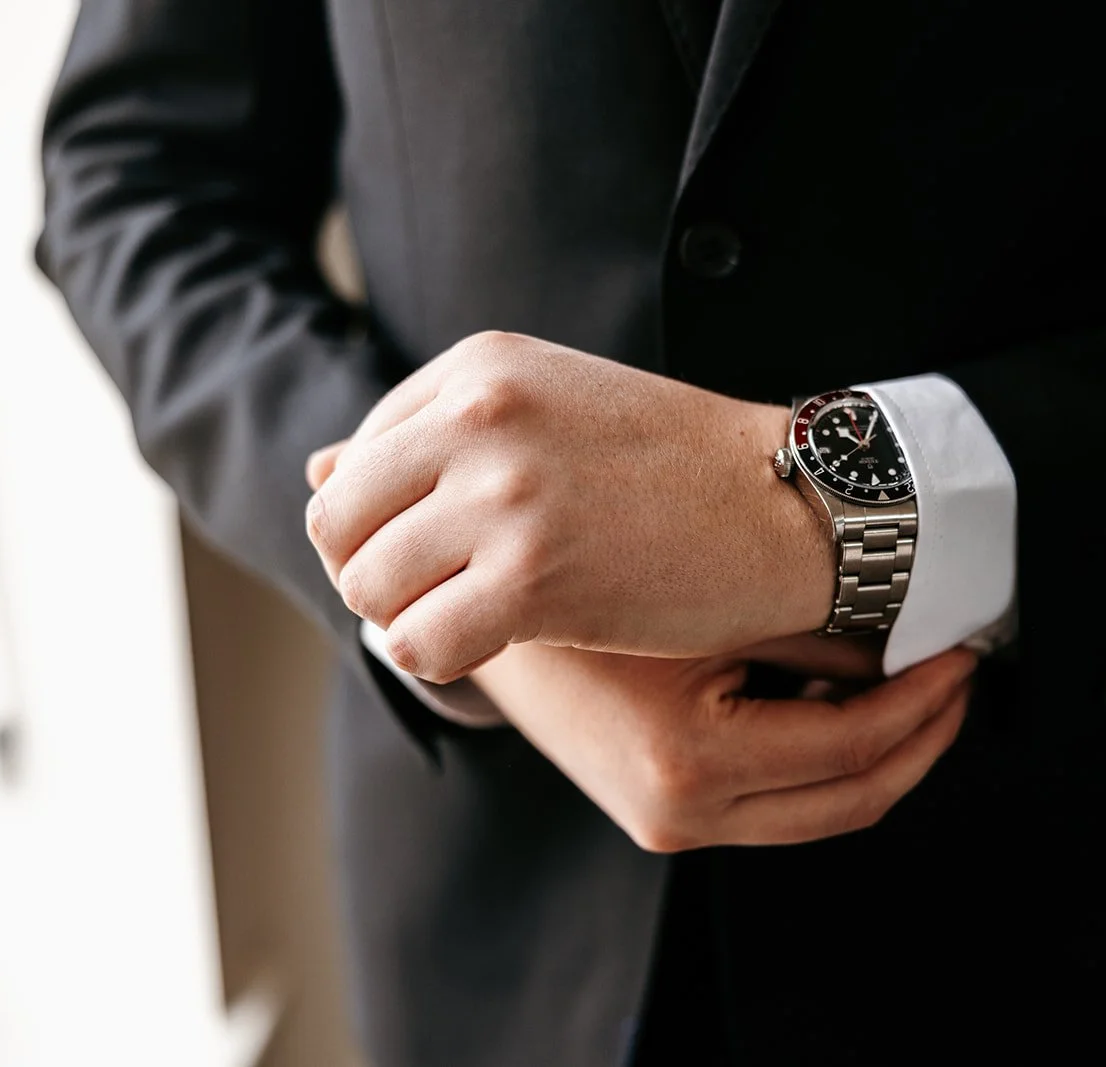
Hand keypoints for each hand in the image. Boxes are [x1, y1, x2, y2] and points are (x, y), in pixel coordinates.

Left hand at [305, 331, 831, 682]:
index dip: (388, 519)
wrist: (789, 507)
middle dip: (375, 571)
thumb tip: (316, 472)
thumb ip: (437, 433)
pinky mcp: (534, 579)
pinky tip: (498, 645)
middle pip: (337, 523)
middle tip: (443, 594)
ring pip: (367, 588)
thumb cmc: (678, 466)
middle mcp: (481, 417)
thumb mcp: (553, 409)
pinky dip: (443, 661)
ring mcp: (506, 496)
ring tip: (477, 617)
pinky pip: (418, 645)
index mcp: (482, 367)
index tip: (454, 545)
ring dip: (410, 618)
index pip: (356, 456)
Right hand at [467, 642, 976, 850]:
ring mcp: (671, 825)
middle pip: (852, 800)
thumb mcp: (704, 600)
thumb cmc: (580, 593)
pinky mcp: (665, 815)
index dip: (925, 702)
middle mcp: (681, 815)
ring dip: (883, 751)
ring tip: (918, 681)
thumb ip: (811, 627)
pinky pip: (780, 800)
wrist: (479, 626)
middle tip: (961, 675)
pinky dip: (829, 757)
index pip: (855, 748)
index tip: (964, 652)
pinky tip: (850, 696)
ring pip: (822, 809)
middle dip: (922, 738)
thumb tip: (916, 626)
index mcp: (690, 763)